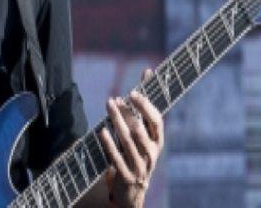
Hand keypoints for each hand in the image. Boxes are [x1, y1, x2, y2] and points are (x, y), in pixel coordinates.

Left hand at [98, 69, 163, 207]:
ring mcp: (139, 165)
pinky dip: (109, 143)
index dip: (145, 106)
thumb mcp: (145, 131)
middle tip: (116, 98)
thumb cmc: (139, 150)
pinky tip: (101, 130)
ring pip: (127, 141)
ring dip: (116, 122)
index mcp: (158, 141)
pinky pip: (116, 157)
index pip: (156, 121)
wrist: (135, 189)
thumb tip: (147, 71)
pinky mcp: (126, 175)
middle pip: (139, 130)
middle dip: (127, 113)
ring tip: (109, 105)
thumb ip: (144, 104)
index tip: (133, 92)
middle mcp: (151, 153)